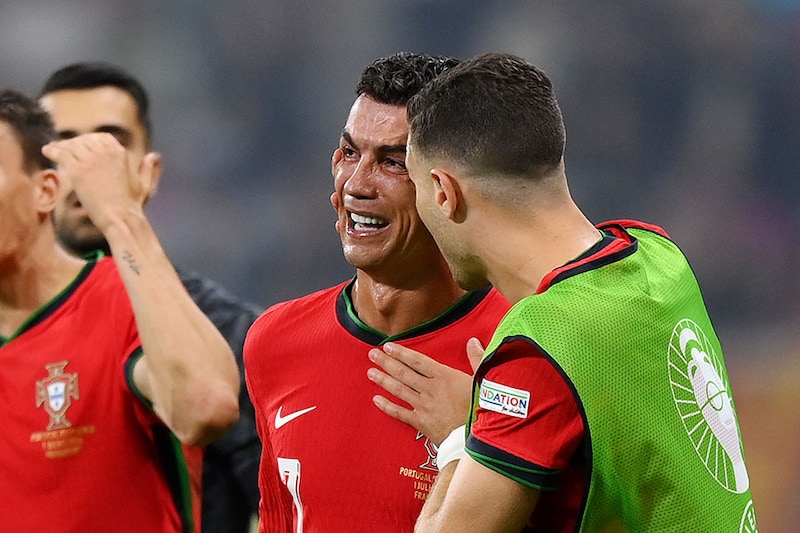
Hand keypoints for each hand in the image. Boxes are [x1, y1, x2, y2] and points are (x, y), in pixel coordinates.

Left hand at [42, 133, 156, 231]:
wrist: (120, 217)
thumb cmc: (132, 206)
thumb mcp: (145, 185)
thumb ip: (149, 169)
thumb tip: (154, 155)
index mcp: (120, 152)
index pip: (100, 138)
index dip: (88, 140)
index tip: (81, 146)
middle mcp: (105, 152)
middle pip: (83, 140)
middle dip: (73, 143)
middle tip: (63, 148)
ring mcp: (91, 160)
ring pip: (70, 145)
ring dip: (61, 146)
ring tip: (53, 150)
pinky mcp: (78, 170)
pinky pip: (61, 154)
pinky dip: (52, 151)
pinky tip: (47, 151)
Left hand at [367, 338, 483, 445]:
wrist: (474, 439)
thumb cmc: (481, 410)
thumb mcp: (483, 380)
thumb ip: (477, 358)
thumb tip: (473, 341)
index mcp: (444, 377)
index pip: (418, 361)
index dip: (402, 353)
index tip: (388, 346)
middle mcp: (430, 389)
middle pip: (404, 373)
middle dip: (386, 362)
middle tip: (372, 354)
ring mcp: (423, 406)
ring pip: (399, 390)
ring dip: (383, 380)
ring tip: (370, 372)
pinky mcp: (420, 422)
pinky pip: (400, 413)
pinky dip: (387, 406)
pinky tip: (376, 400)